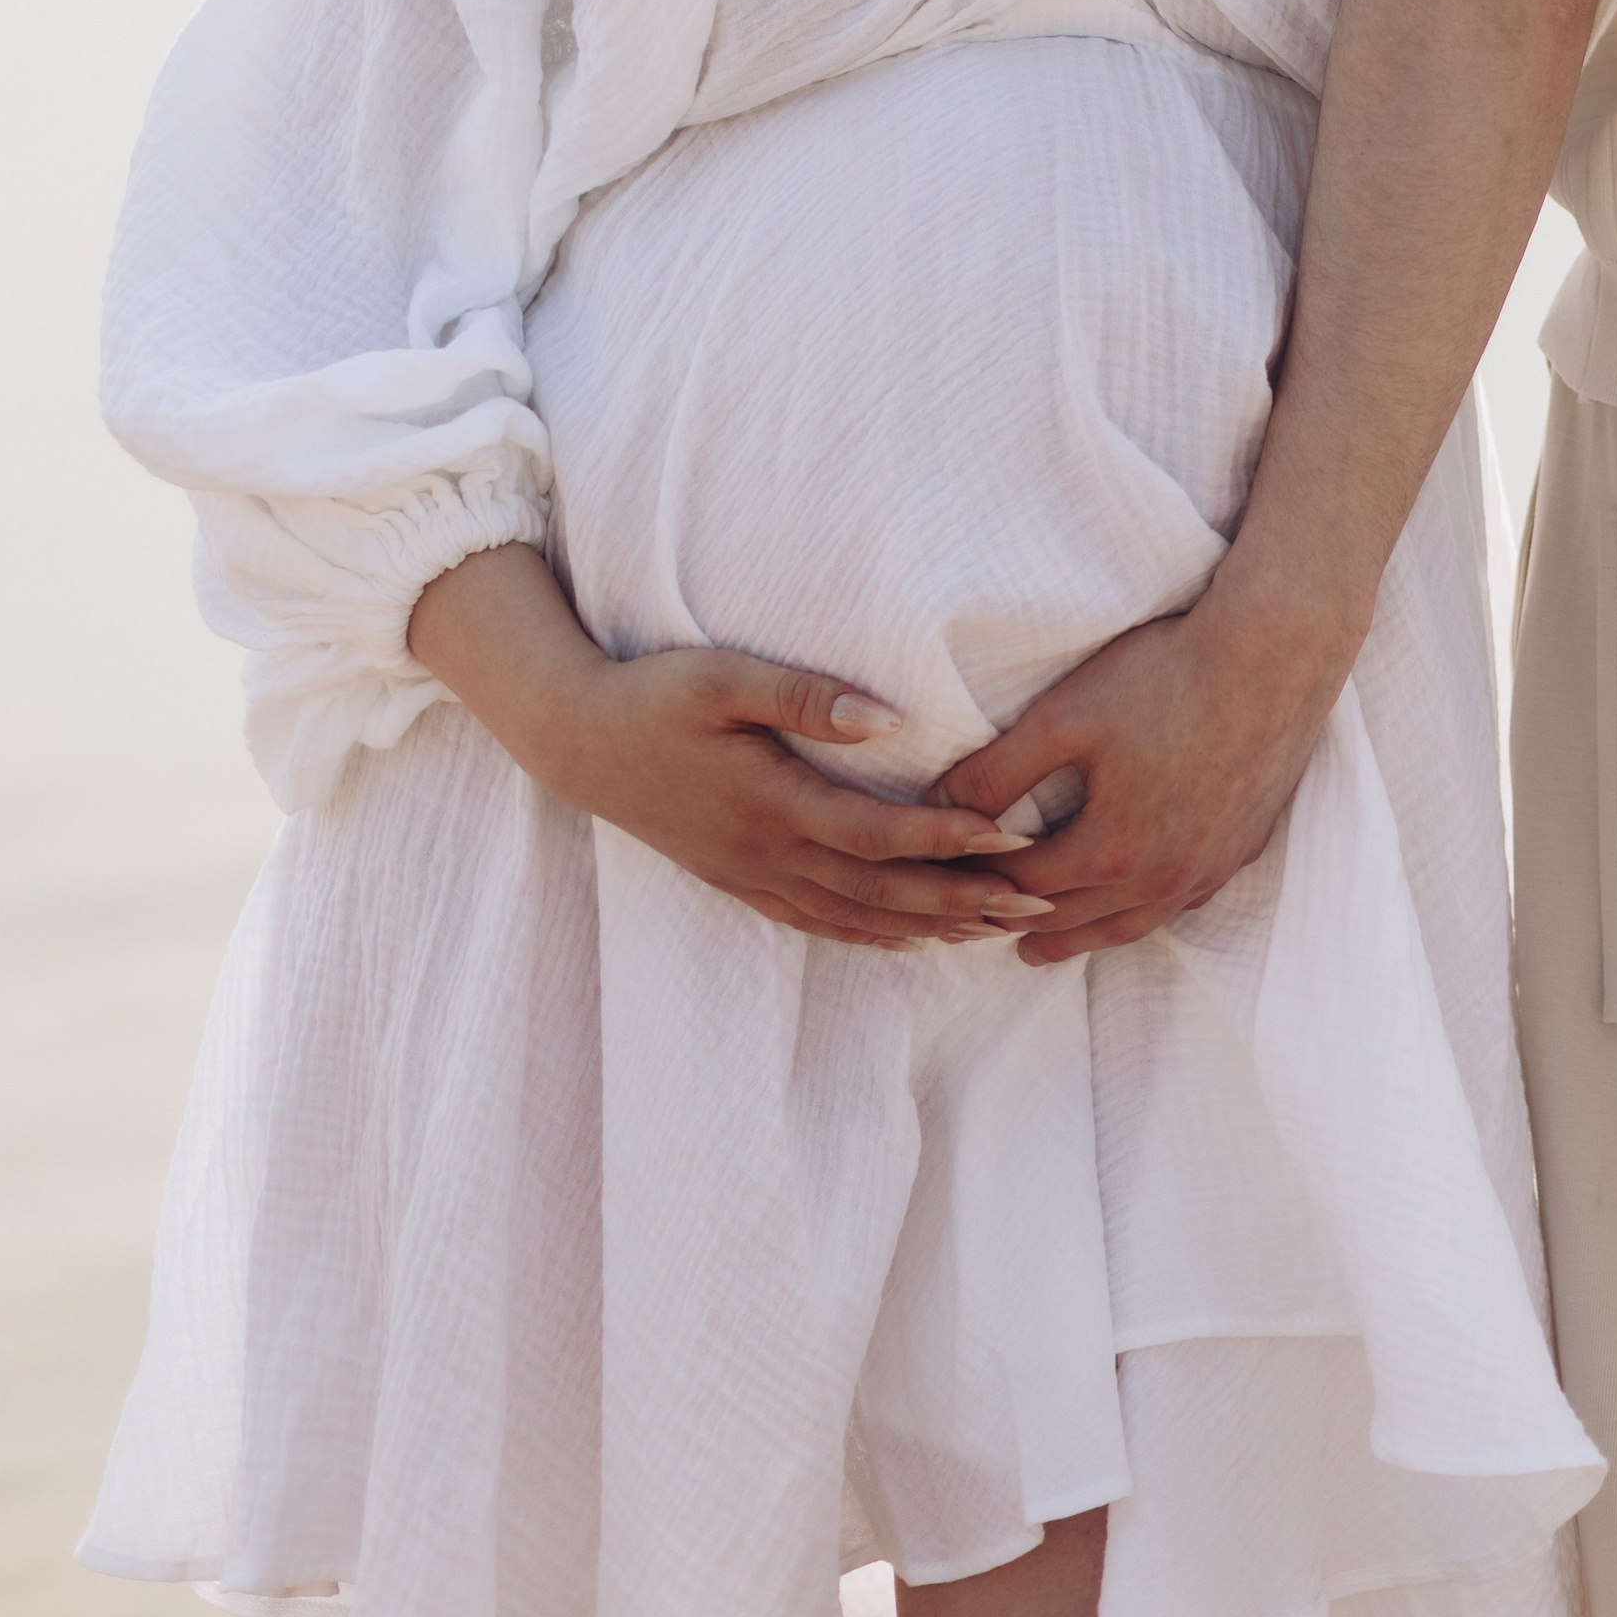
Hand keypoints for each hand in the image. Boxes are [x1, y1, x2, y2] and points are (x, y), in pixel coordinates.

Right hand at [408, 540, 1055, 948]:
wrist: (577, 742)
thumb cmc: (654, 696)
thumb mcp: (722, 676)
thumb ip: (802, 696)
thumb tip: (884, 719)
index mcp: (772, 803)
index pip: (880, 834)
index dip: (950, 840)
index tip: (1014, 839)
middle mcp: (769, 854)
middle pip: (882, 893)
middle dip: (964, 903)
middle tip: (1039, 907)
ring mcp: (753, 876)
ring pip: (857, 918)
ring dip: (931, 927)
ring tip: (999, 931)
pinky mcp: (740, 881)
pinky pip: (819, 923)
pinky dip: (874, 936)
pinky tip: (913, 940)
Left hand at [935, 591, 1350, 962]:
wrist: (1275, 655)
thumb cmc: (1165, 676)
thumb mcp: (1063, 716)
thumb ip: (997, 770)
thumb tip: (940, 804)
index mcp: (1112, 851)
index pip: (1026, 887)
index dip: (981, 884)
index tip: (952, 884)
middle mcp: (1162, 877)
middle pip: (1076, 921)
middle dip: (1022, 925)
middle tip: (982, 931)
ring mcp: (1207, 868)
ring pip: (1131, 925)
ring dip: (1081, 936)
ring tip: (1045, 943)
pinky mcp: (1242, 849)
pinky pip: (1181, 902)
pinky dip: (1142, 911)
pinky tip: (1135, 900)